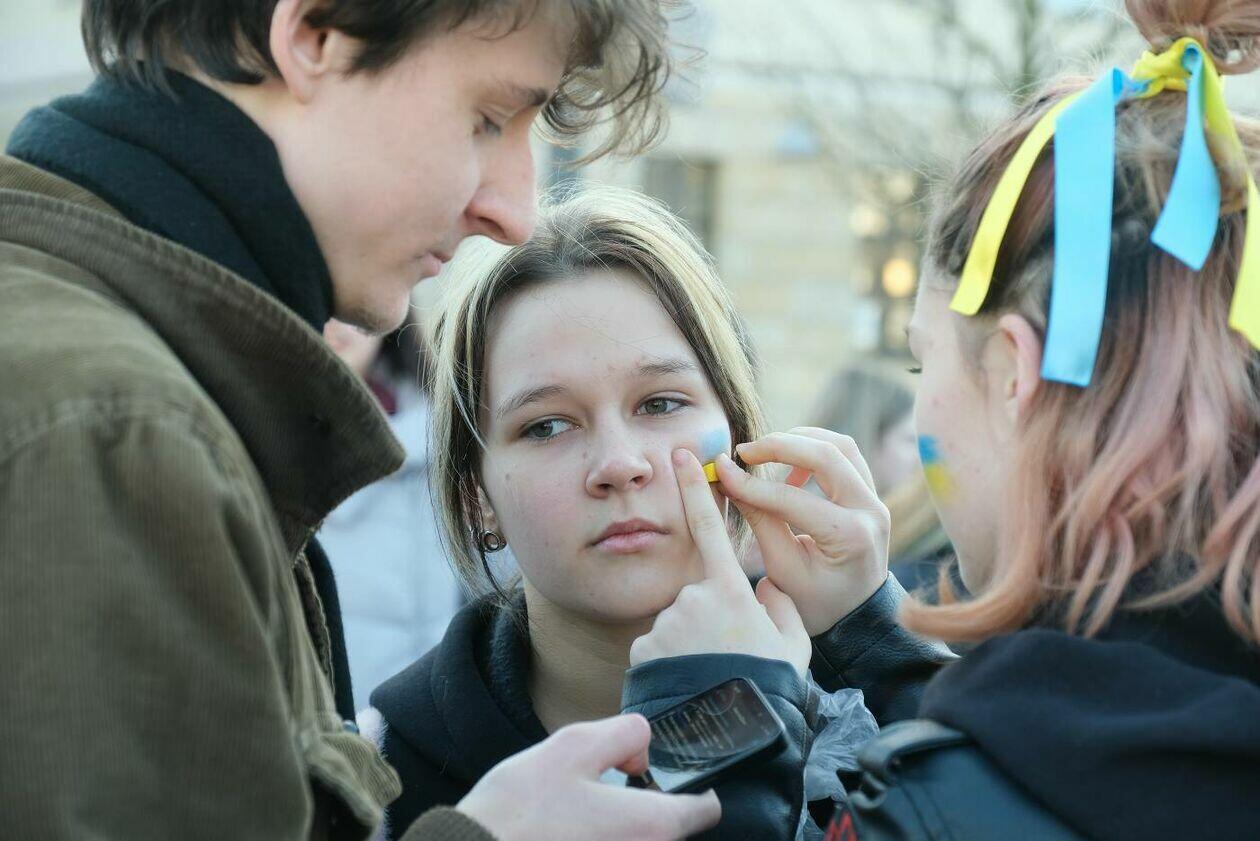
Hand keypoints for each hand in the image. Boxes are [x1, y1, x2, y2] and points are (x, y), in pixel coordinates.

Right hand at [455, 714, 719, 840]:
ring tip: (573, 816)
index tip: (659, 775)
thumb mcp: (574, 747)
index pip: (707, 808)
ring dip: (619, 828)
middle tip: (600, 791)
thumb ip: (625, 735)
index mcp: (654, 825)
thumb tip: (643, 753)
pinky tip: (563, 834)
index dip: (691, 784)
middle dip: (646, 806)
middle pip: (671, 829)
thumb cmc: (520, 811)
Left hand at [629, 448, 810, 676]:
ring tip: (711, 676)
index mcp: (731, 591)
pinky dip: (671, 662)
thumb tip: (765, 585)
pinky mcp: (642, 649)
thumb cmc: (769, 689)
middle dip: (709, 619)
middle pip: (697, 597)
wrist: (732, 737)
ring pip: (677, 624)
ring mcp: (665, 624)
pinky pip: (657, 648)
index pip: (710, 528)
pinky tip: (689, 684)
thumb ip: (780, 605)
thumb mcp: (792, 644)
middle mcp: (692, 598)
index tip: (682, 454)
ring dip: (691, 644)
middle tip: (730, 657)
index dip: (696, 488)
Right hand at [716, 428, 889, 635]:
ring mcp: (876, 501)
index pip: (793, 497)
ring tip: (767, 454)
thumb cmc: (816, 603)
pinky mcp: (871, 495)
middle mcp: (871, 512)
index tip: (721, 470)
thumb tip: (727, 478)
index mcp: (849, 537)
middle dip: (780, 445)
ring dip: (801, 441)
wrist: (856, 619)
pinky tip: (790, 469)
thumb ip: (759, 521)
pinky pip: (846, 457)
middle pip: (828, 454)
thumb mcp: (782, 569)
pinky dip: (815, 451)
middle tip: (745, 451)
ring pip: (842, 446)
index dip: (752, 483)